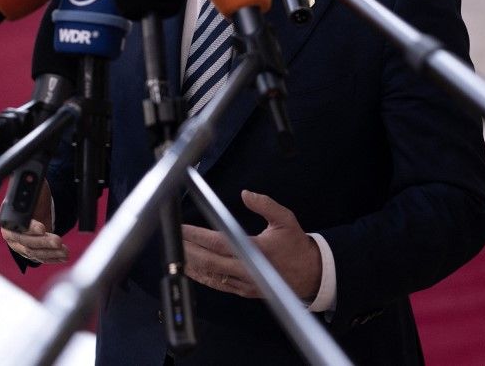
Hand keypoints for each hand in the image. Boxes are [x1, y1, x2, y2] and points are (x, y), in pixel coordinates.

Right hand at [0, 180, 68, 263]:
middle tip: (58, 240)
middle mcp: (11, 234)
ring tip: (65, 251)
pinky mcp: (30, 252)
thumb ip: (31, 182)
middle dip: (43, 243)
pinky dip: (52, 258)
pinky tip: (62, 256)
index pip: (17, 226)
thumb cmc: (34, 195)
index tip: (42, 228)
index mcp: (8, 218)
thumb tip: (31, 176)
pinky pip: (40, 258)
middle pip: (26, 242)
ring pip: (34, 253)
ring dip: (50, 253)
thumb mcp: (33, 186)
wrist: (36, 205)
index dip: (29, 229)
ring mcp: (20, 245)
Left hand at [181, 190, 321, 299]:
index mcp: (257, 251)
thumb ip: (266, 205)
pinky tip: (191, 269)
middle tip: (173, 239)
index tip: (183, 229)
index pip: (219, 243)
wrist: (311, 276)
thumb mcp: (286, 220)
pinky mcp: (244, 291)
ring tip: (176, 254)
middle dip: (188, 250)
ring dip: (191, 265)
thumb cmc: (296, 246)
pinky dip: (202, 277)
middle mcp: (248, 269)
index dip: (198, 236)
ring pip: (211, 276)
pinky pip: (219, 285)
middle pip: (209, 261)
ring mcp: (245, 283)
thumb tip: (246, 194)